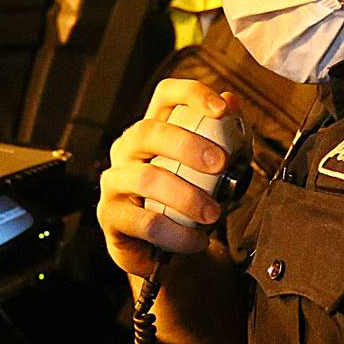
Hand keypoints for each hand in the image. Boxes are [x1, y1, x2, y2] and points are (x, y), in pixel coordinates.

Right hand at [97, 79, 242, 278]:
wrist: (164, 249)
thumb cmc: (184, 202)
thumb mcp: (210, 170)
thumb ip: (224, 138)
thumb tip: (233, 102)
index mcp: (154, 130)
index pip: (166, 96)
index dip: (192, 94)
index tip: (221, 110)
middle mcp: (128, 150)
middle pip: (148, 131)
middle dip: (187, 145)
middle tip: (219, 165)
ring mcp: (115, 181)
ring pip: (145, 178)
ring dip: (186, 196)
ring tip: (212, 213)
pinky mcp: (110, 215)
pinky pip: (144, 222)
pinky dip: (177, 233)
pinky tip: (196, 239)